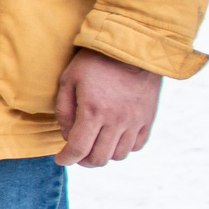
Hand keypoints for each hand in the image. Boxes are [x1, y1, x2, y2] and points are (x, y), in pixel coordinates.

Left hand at [53, 48, 159, 166]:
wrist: (132, 48)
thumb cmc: (95, 61)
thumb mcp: (69, 79)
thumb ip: (64, 110)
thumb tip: (67, 135)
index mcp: (93, 111)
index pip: (78, 149)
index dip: (66, 159)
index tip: (60, 159)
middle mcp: (116, 121)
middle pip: (99, 158)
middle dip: (83, 160)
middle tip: (76, 153)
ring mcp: (134, 122)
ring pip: (119, 155)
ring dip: (104, 154)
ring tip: (95, 144)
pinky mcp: (148, 119)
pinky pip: (136, 146)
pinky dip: (123, 148)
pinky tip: (114, 138)